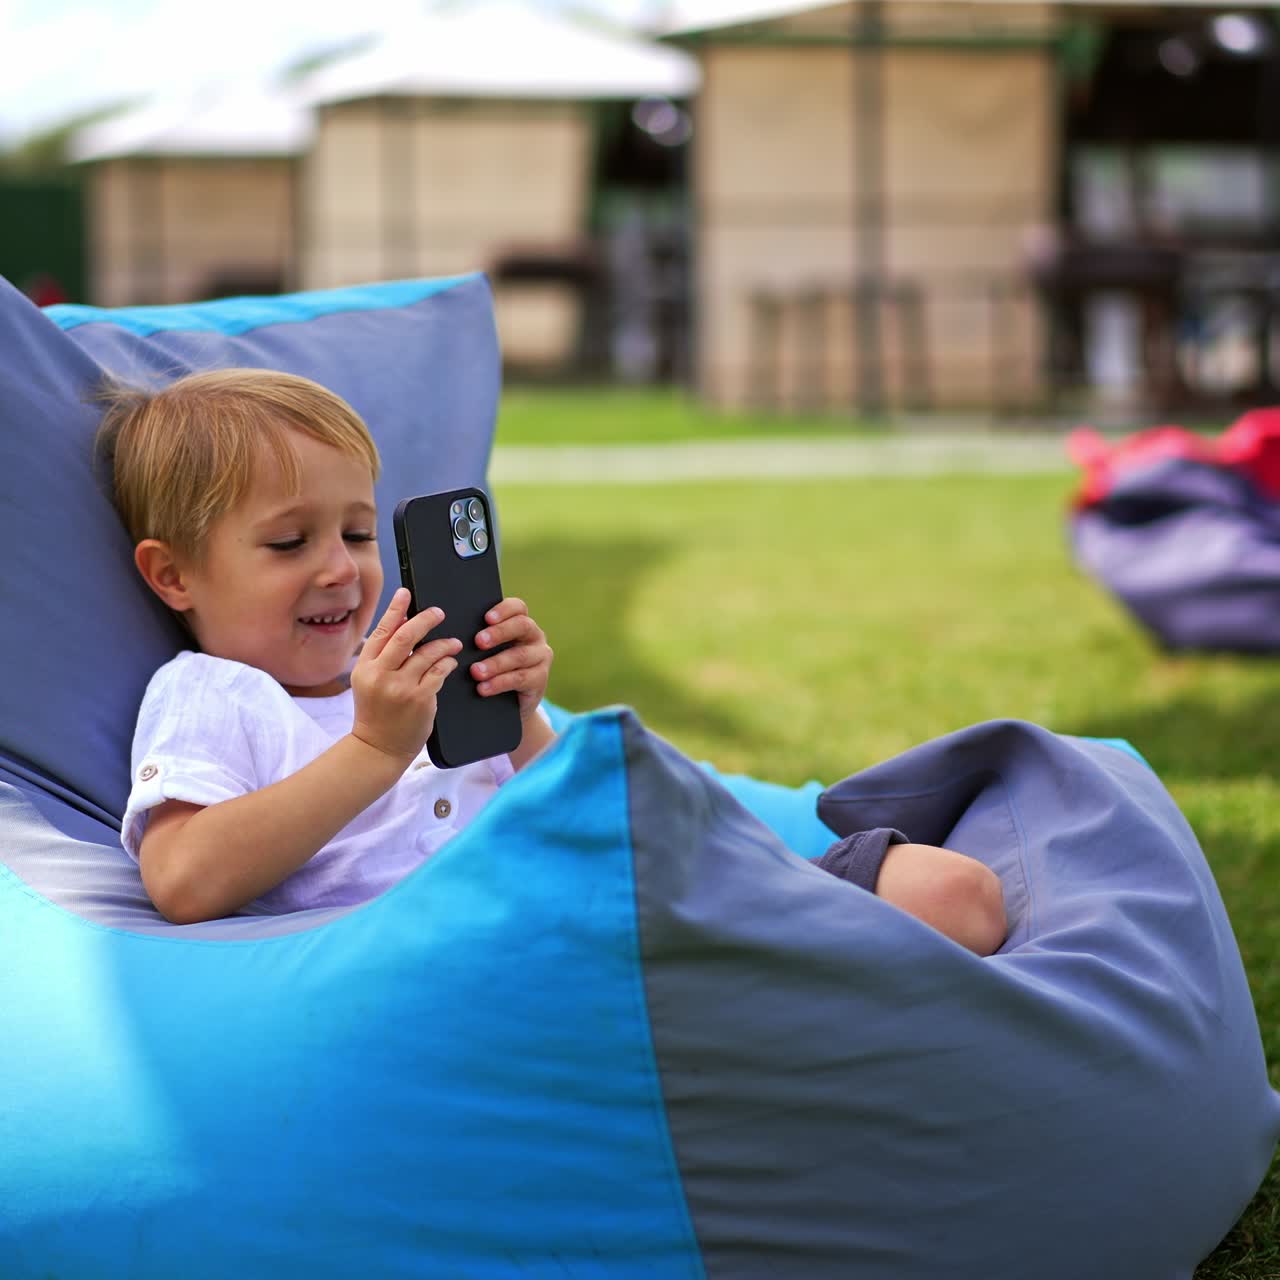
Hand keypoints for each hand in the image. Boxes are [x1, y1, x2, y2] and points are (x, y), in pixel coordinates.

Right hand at [349, 589, 461, 763]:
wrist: (378, 748)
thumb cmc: (376, 713)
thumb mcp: (369, 682)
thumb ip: (382, 655)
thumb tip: (401, 621)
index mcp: (365, 668)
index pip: (382, 631)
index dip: (395, 609)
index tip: (406, 593)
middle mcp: (380, 675)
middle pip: (406, 635)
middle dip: (425, 619)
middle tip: (439, 613)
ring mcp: (401, 688)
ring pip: (428, 653)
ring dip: (444, 644)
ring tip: (453, 643)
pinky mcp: (420, 699)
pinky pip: (440, 671)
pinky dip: (448, 662)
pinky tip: (451, 661)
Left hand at [470, 597, 552, 720]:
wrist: (510, 702)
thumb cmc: (493, 669)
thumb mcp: (488, 651)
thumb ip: (479, 639)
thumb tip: (453, 634)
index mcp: (521, 623)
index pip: (518, 607)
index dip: (504, 610)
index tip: (486, 618)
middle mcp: (535, 636)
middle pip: (522, 626)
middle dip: (499, 633)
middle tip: (478, 642)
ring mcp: (541, 657)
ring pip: (520, 655)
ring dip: (495, 663)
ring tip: (475, 672)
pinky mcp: (540, 679)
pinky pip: (520, 678)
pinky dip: (499, 683)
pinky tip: (483, 688)